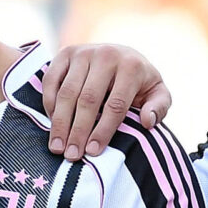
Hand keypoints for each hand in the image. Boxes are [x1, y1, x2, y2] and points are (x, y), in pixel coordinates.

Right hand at [38, 45, 171, 160]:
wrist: (120, 54)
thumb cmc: (138, 81)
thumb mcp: (156, 92)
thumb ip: (158, 107)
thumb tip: (147, 121)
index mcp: (132, 66)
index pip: (116, 105)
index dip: (103, 130)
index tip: (93, 152)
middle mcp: (106, 55)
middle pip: (88, 100)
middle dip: (78, 131)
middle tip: (71, 155)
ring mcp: (83, 52)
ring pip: (67, 93)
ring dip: (60, 123)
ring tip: (57, 147)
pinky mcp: (65, 53)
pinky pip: (51, 81)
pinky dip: (49, 104)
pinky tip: (52, 124)